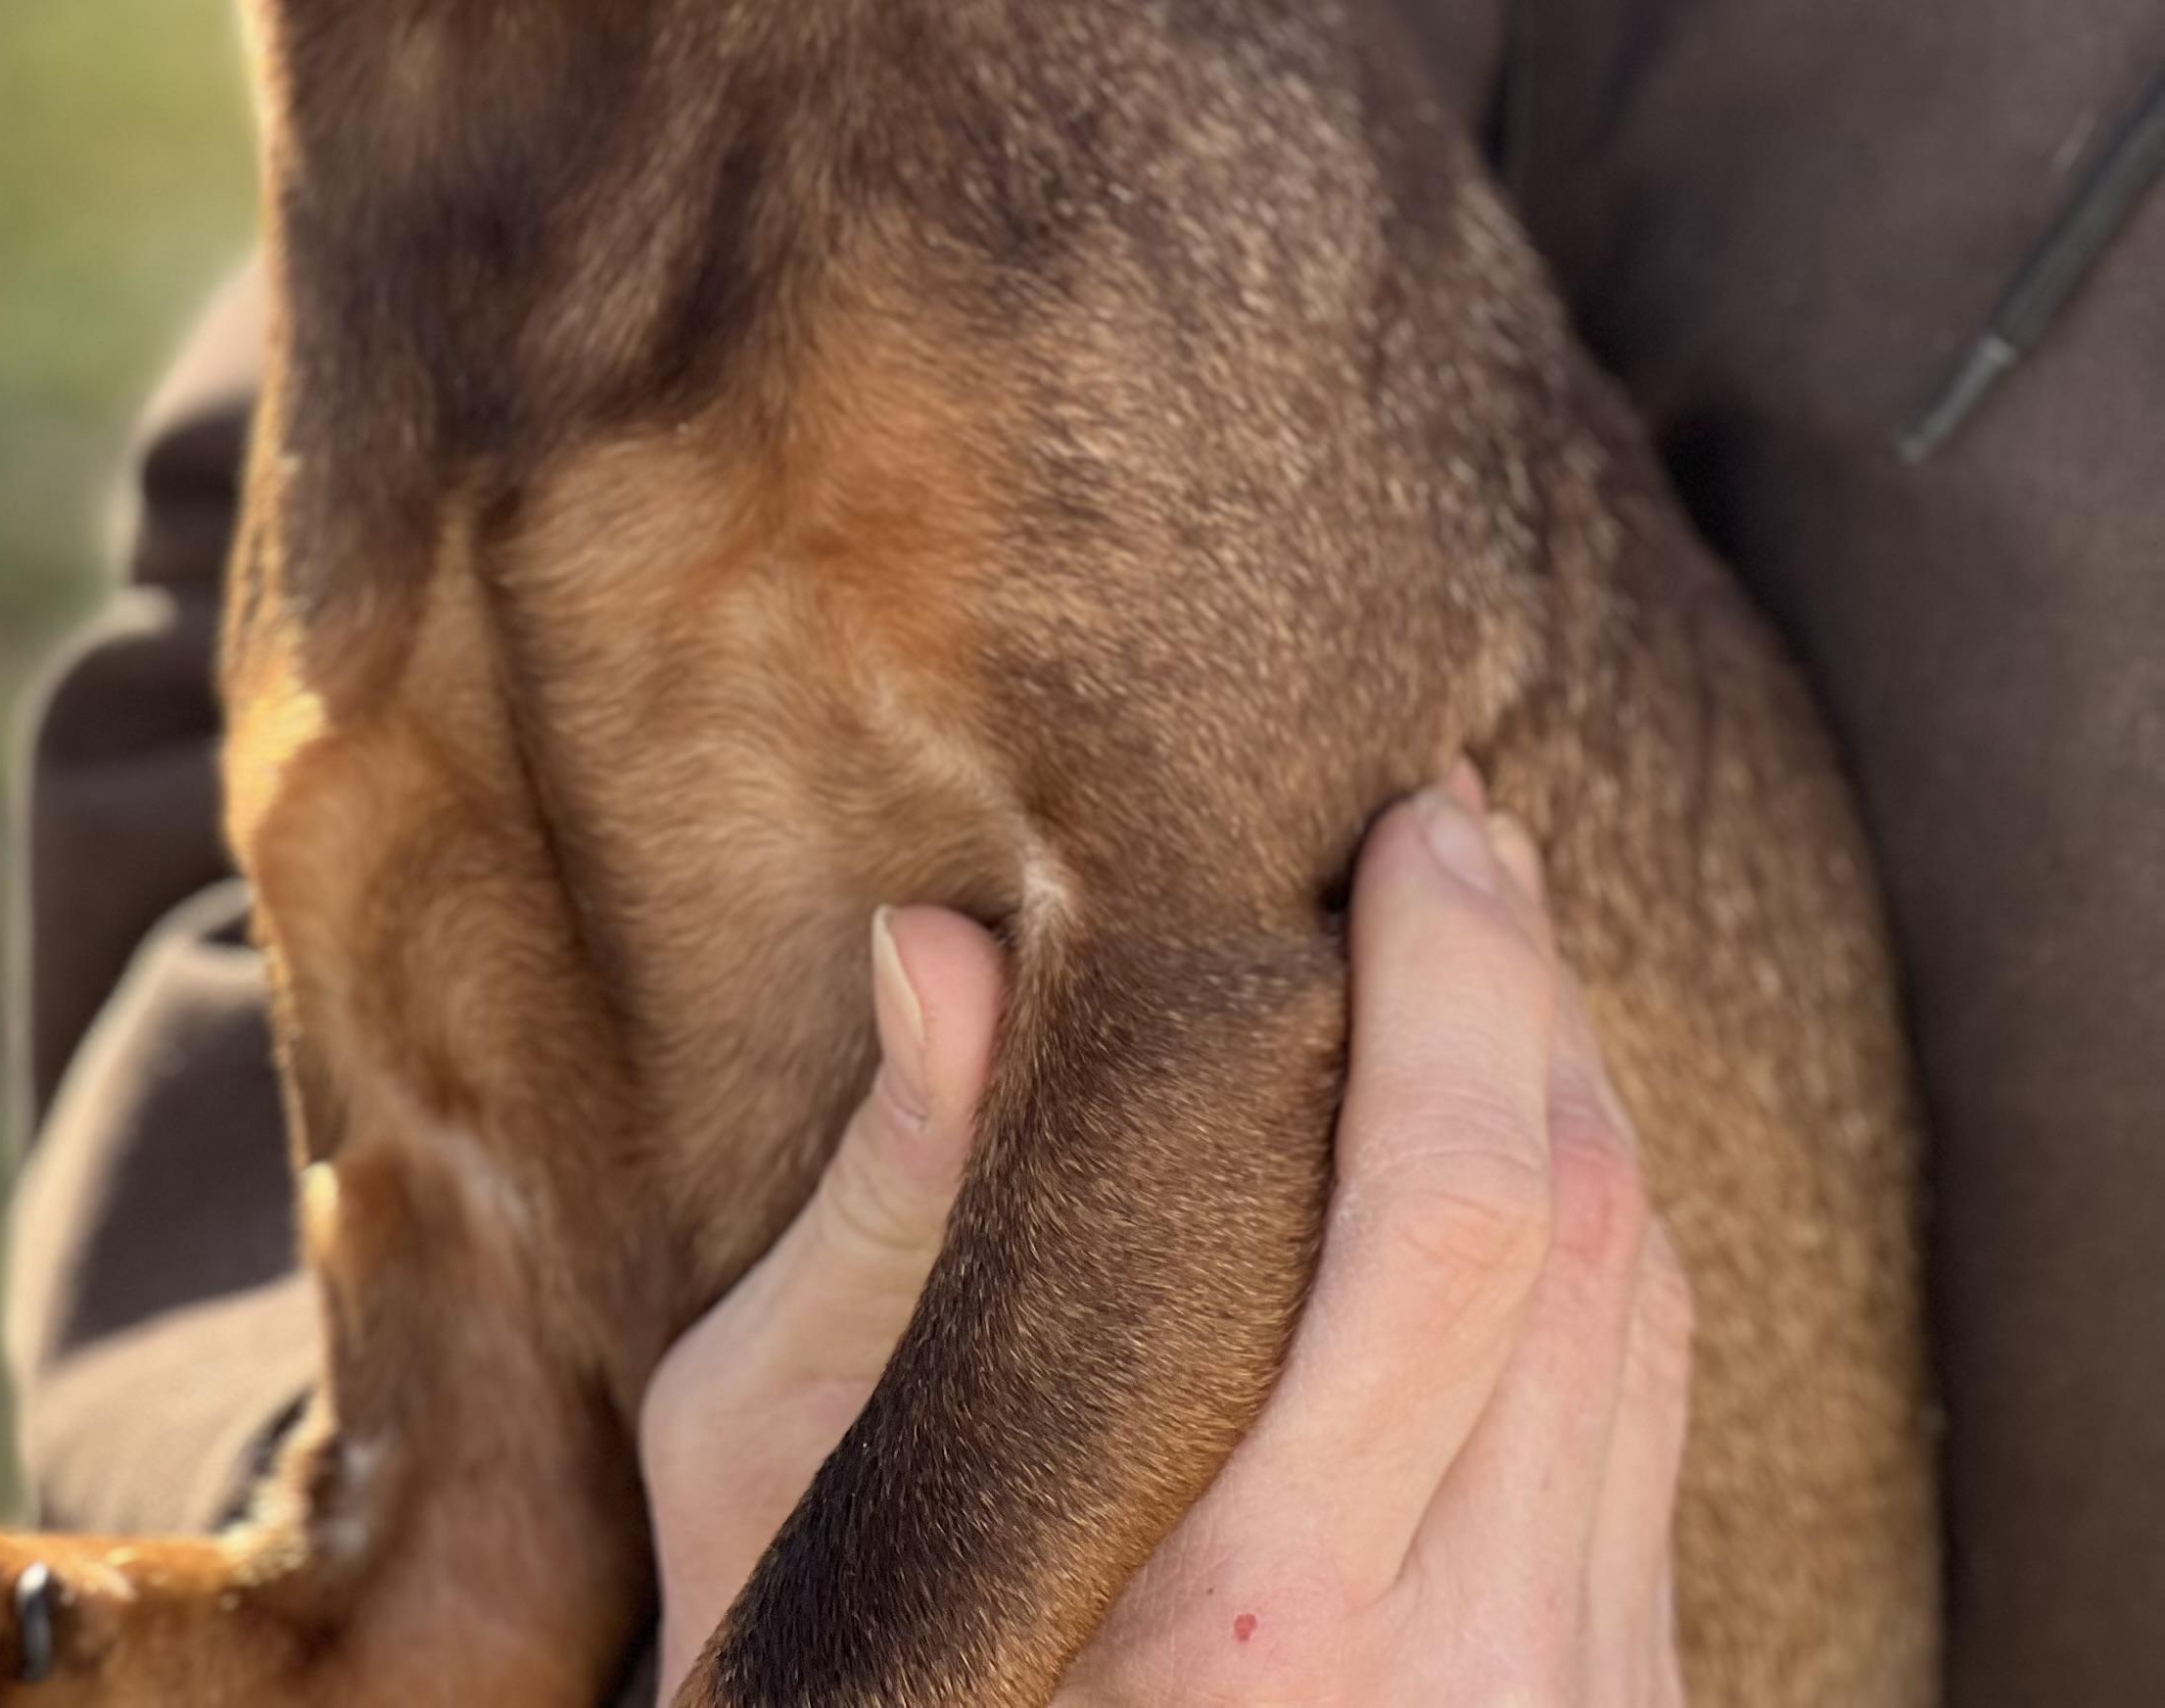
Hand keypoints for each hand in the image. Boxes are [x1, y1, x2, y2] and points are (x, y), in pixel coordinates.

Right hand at [637, 776, 1690, 1704]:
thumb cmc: (852, 1704)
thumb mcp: (788, 1498)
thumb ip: (889, 1228)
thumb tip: (945, 940)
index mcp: (1262, 1619)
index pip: (1455, 1213)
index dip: (1460, 977)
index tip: (1406, 817)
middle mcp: (1465, 1672)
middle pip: (1584, 1226)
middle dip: (1528, 981)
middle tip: (1451, 823)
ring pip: (1644, 1311)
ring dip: (1575, 1088)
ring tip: (1481, 932)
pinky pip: (1647, 1418)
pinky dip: (1590, 1238)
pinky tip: (1512, 1137)